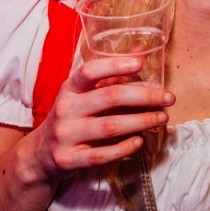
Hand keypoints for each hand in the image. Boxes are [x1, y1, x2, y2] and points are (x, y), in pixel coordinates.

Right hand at [27, 55, 172, 182]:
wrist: (40, 154)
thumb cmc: (70, 118)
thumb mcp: (82, 94)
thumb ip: (110, 75)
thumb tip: (141, 51)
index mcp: (69, 88)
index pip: (90, 71)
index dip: (115, 65)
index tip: (140, 63)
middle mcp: (65, 109)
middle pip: (110, 97)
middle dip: (144, 97)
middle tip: (169, 97)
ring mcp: (66, 135)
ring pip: (110, 127)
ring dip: (142, 121)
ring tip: (162, 118)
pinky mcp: (69, 159)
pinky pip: (102, 154)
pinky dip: (124, 148)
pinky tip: (140, 141)